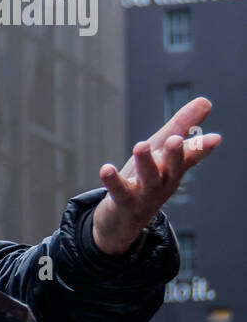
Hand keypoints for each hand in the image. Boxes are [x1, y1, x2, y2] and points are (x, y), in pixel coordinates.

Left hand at [91, 97, 220, 254]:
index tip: (215, 138)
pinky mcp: (123, 202)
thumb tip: (205, 101)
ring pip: (148, 179)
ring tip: (141, 144)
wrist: (124, 220)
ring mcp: (145, 194)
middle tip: (176, 140)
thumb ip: (182, 127)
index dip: (202, 147)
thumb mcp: (162, 151)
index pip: (191, 156)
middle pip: (173, 167)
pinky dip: (113, 181)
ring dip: (146, 162)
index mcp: (175, 168)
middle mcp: (164, 181)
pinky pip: (119, 191)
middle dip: (176, 154)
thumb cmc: (147, 179)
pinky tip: (105, 168)